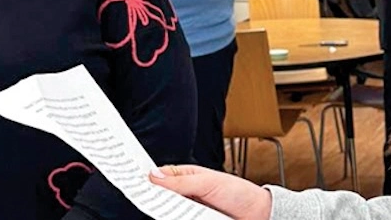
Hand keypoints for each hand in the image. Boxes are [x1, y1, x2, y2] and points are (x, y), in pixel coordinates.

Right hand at [149, 165, 271, 218]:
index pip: (161, 177)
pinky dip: (172, 217)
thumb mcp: (209, 182)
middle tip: (142, 197)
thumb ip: (182, 180)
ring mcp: (188, 212)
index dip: (147, 178)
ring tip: (163, 207)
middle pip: (160, 198)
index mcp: (188, 178)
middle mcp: (185, 195)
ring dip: (163, 211)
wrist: (258, 215)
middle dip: (152, 198)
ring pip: (167, 213)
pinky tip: (171, 216)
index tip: (132, 180)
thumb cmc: (239, 194)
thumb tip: (154, 175)